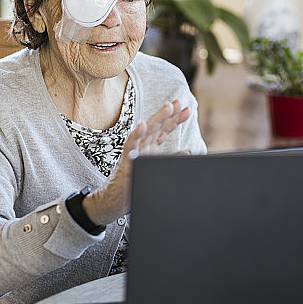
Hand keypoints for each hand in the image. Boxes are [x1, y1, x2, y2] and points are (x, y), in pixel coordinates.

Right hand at [82, 100, 190, 224]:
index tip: (187, 110)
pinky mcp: (125, 162)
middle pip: (156, 127)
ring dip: (156, 119)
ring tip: (167, 108)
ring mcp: (133, 153)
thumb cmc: (133, 183)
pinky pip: (129, 147)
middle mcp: (142, 147)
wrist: (115, 200)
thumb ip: (171, 158)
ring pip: (145, 132)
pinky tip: (141, 126)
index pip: (164, 130)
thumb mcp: (156, 168)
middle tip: (179, 103)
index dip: (175, 119)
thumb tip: (188, 152)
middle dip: (168, 114)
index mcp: (149, 148)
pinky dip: (135, 136)